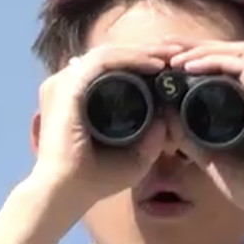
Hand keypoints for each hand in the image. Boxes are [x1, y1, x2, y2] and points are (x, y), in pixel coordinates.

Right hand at [31, 44, 184, 213]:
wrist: (66, 192)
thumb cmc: (94, 180)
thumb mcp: (133, 157)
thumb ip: (151, 139)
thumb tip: (168, 117)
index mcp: (78, 96)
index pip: (112, 67)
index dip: (142, 61)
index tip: (172, 65)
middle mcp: (68, 84)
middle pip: (112, 55)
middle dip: (148, 51)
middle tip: (178, 51)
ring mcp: (64, 82)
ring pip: (109, 52)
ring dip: (143, 51)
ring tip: (172, 55)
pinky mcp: (67, 86)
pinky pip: (103, 61)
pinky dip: (131, 59)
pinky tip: (155, 65)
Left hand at [169, 41, 243, 229]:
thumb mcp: (210, 157)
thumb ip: (190, 138)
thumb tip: (165, 119)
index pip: (230, 64)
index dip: (199, 57)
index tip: (168, 63)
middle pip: (233, 52)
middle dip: (196, 47)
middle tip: (165, 51)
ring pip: (239, 52)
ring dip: (203, 50)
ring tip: (173, 57)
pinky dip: (216, 60)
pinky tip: (190, 66)